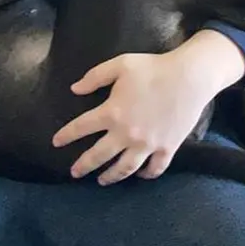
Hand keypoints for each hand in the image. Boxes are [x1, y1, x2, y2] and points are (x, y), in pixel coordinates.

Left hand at [52, 30, 244, 185]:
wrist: (189, 77)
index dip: (66, 136)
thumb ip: (94, 77)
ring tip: (102, 180)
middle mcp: (126, 133)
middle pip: (99, 155)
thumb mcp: (119, 65)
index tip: (55, 143)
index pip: (81, 127)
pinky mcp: (167, 148)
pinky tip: (139, 175)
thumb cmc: (152, 68)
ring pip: (125, 168)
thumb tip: (74, 89)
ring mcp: (148, 144)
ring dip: (111, 176)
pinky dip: (146, 175)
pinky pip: (154, 168)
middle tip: (74, 173)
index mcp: (112, 112)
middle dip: (84, 165)